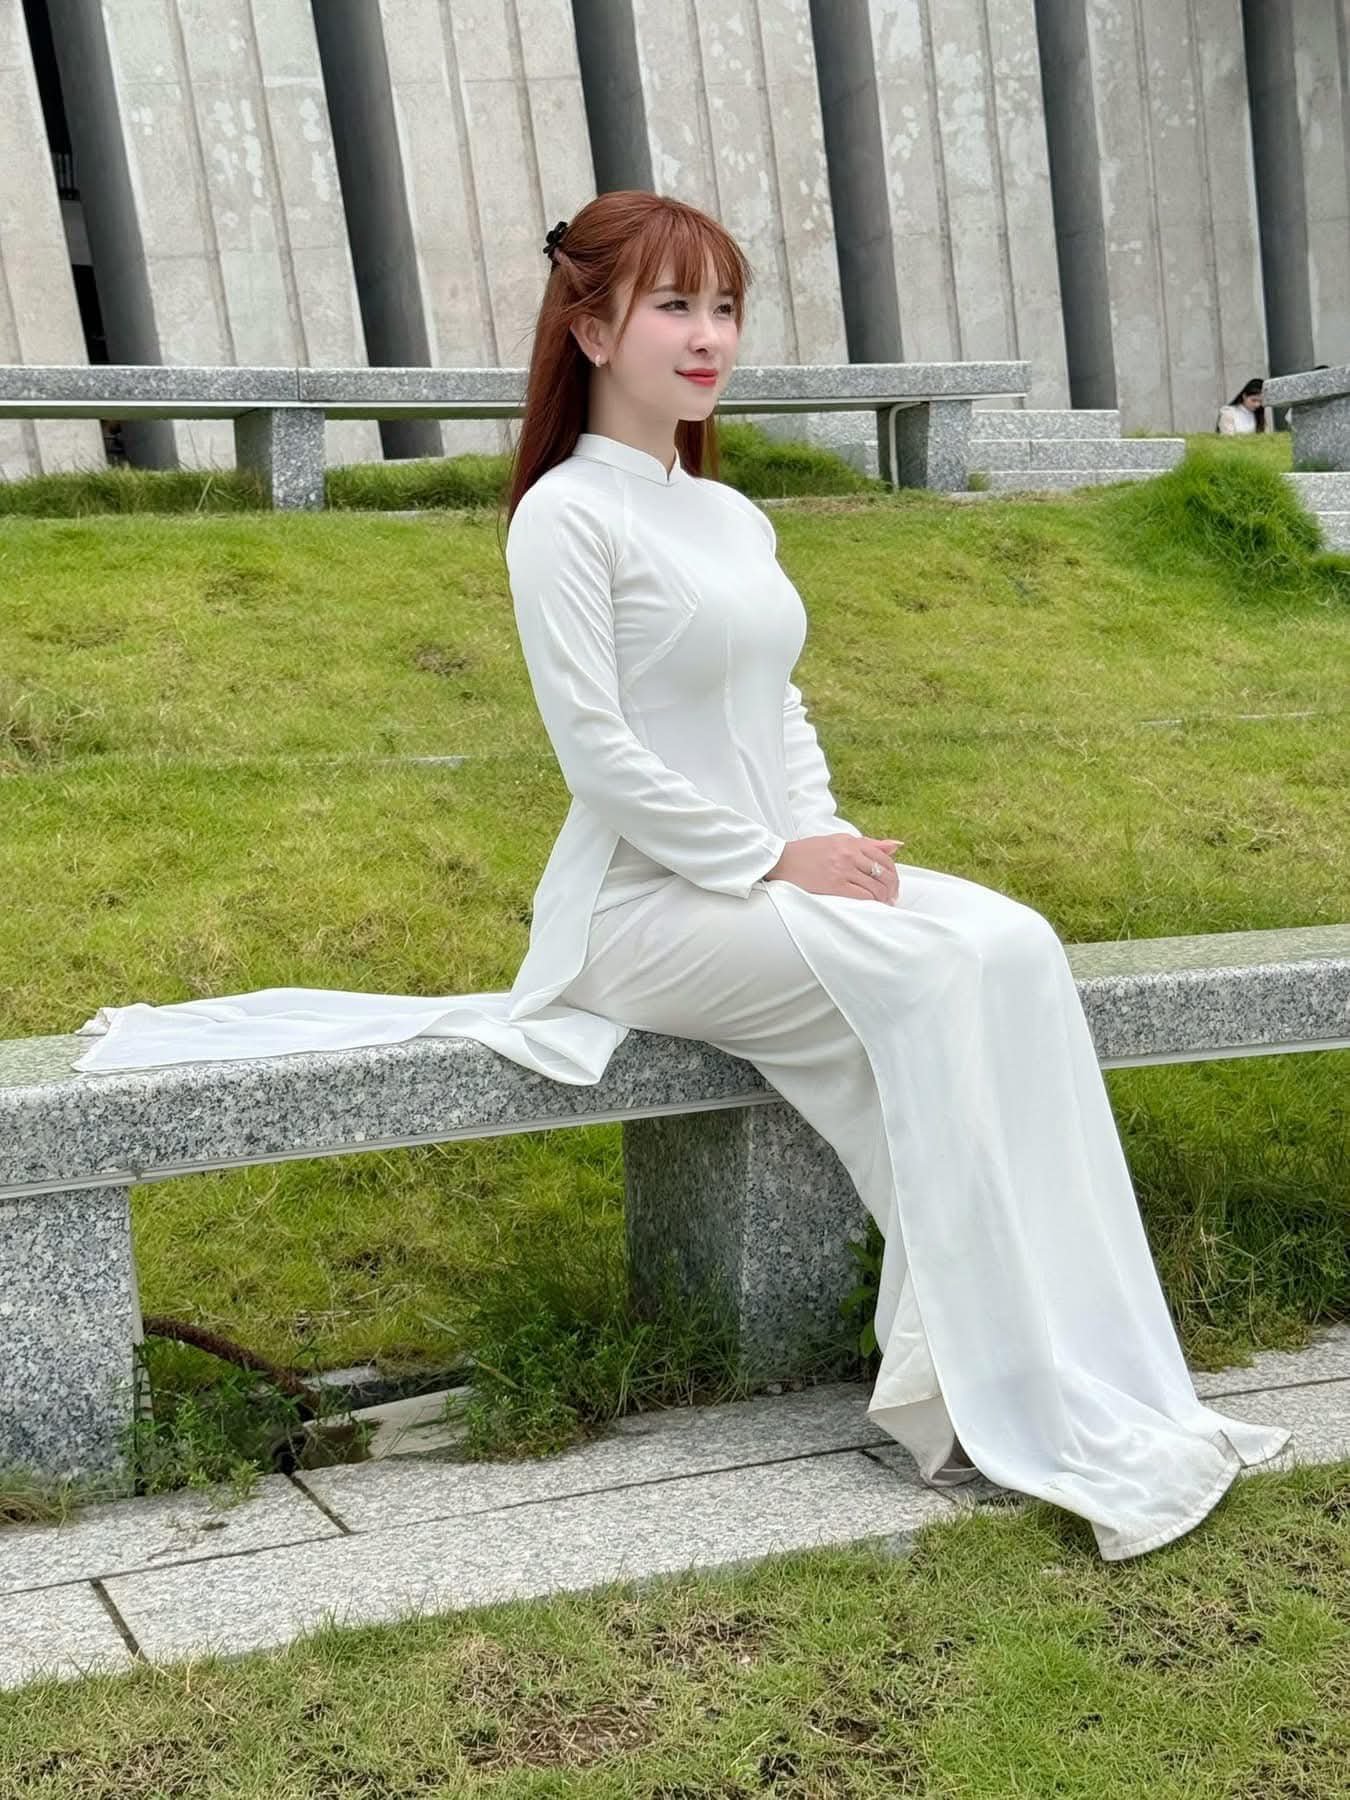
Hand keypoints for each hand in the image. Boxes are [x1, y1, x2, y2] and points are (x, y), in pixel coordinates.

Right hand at [764, 835, 903, 902]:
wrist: (782, 860)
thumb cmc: (809, 852)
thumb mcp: (839, 840)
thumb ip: (868, 843)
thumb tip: (897, 845)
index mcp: (851, 842)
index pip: (884, 858)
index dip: (893, 874)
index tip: (892, 885)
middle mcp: (849, 853)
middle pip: (884, 873)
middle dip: (892, 888)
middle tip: (891, 898)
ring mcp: (842, 869)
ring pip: (875, 886)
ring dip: (883, 898)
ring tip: (882, 905)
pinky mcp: (834, 885)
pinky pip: (862, 896)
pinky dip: (871, 903)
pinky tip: (871, 907)